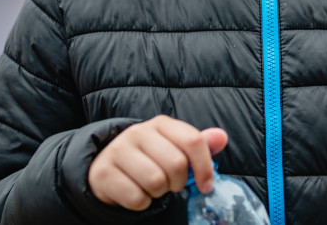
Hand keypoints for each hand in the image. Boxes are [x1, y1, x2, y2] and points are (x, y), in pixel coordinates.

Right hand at [88, 115, 228, 210]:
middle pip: (176, 164)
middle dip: (178, 182)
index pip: (193, 140)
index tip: (206, 185)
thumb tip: (222, 137)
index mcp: (161, 123)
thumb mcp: (174, 147)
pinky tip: (137, 192)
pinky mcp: (104, 173)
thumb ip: (198, 144)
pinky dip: (142, 203)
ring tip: (153, 186)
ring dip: (159, 192)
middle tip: (170, 184)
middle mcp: (138, 132)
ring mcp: (118, 151)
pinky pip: (136, 198)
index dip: (204, 167)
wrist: (108, 165)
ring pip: (156, 181)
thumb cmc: (150, 157)